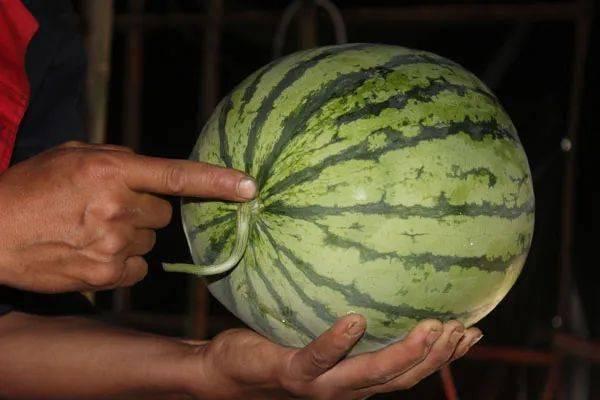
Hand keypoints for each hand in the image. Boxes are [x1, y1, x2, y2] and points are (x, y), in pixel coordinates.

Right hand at [0, 141, 255, 292]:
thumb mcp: (73, 156)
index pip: (177, 176)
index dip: (217, 181)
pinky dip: (124, 263)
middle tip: (110, 209)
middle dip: (146, 211)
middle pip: (165, 214)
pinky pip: (139, 269)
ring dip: (131, 236)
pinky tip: (93, 252)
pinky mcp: (107, 275)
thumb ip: (119, 159)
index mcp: (112, 170)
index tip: (249, 186)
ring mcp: (113, 244)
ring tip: (92, 230)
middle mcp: (118, 206)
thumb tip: (153, 172)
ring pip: (151, 242)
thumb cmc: (32, 188)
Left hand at [186, 315, 481, 398]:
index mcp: (358, 378)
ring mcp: (320, 386)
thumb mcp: (319, 333)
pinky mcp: (292, 373)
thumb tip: (370, 275)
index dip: (445, 356)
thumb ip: (349, 316)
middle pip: (401, 377)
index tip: (475, 331)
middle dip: (436, 356)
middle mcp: (346, 389)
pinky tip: (356, 320)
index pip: (410, 370)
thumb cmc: (277, 348)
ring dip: (404, 354)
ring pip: (370, 375)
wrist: (229, 376)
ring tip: (432, 328)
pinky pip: (318, 358)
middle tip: (465, 328)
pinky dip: (338, 342)